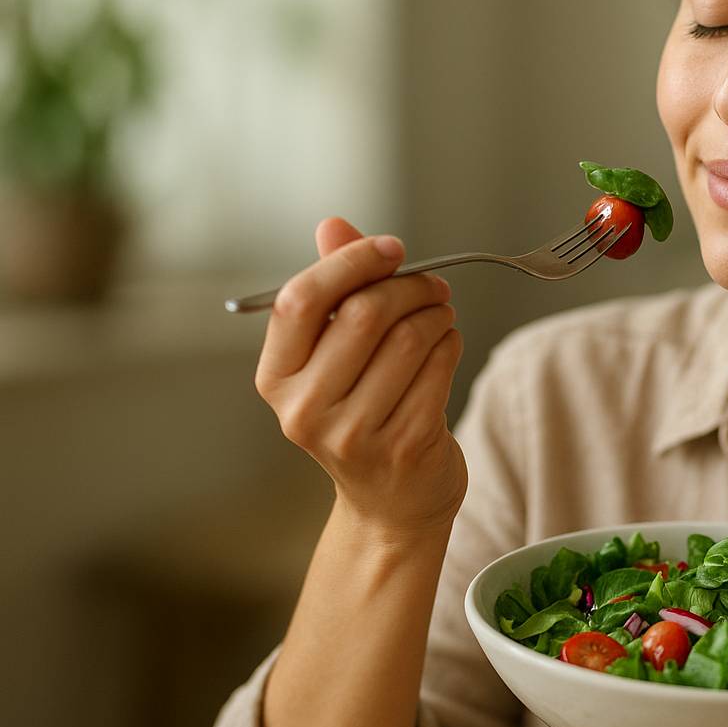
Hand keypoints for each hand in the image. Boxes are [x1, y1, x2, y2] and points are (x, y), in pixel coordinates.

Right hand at [254, 217, 467, 535]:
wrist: (391, 502)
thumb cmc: (363, 412)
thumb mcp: (334, 356)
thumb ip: (334, 288)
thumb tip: (332, 224)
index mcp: (276, 378)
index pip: (301, 300)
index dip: (350, 262)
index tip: (391, 248)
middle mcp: (304, 410)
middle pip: (364, 314)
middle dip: (410, 286)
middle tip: (433, 285)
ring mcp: (353, 434)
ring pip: (409, 338)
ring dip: (437, 314)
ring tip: (441, 316)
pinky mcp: (405, 445)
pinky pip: (439, 367)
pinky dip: (451, 344)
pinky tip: (447, 345)